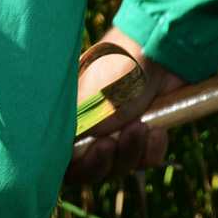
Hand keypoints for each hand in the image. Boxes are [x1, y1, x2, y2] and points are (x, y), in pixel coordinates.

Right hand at [64, 27, 180, 186]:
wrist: (160, 48)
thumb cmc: (118, 67)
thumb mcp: (95, 99)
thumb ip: (80, 130)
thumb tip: (65, 155)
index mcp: (66, 120)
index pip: (57, 159)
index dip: (69, 166)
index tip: (88, 152)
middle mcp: (87, 131)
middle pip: (87, 170)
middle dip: (102, 162)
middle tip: (111, 142)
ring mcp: (115, 134)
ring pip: (118, 167)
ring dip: (131, 152)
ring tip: (141, 126)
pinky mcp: (142, 135)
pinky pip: (144, 161)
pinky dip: (152, 151)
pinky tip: (158, 130)